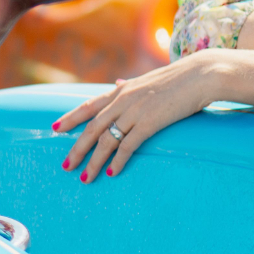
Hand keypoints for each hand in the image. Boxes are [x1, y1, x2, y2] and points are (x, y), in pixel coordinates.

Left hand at [54, 52, 225, 181]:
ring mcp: (135, 112)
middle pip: (92, 128)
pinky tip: (111, 172)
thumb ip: (131, 86)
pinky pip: (128, 146)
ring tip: (85, 177)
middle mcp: (123, 100)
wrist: (199, 76)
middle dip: (76, 148)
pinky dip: (117, 161)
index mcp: (121, 89)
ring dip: (93, 161)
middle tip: (65, 165)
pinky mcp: (149, 123)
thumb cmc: (177, 79)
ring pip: (106, 140)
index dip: (70, 118)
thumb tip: (118, 82)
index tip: (55, 129)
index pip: (88, 106)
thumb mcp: (147, 79)